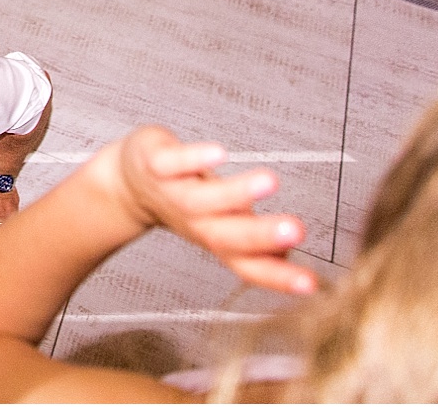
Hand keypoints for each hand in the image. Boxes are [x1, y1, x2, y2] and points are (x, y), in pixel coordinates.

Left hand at [94, 126, 316, 294]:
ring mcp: (173, 193)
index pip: (248, 264)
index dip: (279, 277)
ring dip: (236, 192)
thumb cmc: (185, 200)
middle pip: (227, 235)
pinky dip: (195, 159)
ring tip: (269, 181)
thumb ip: (253, 241)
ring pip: (203, 199)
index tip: (313, 285)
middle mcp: (195, 222)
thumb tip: (290, 258)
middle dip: (262, 235)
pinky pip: (175, 162)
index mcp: (216, 238)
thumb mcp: (221, 223)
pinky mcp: (156, 164)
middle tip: (296, 230)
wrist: (124, 184)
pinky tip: (220, 153)